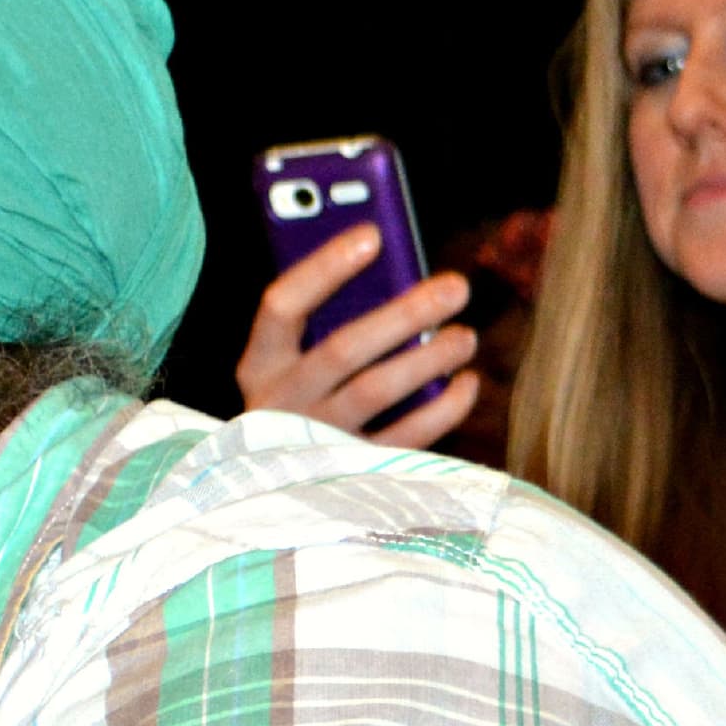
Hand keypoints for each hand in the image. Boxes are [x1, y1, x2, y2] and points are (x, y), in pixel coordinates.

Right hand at [233, 227, 479, 450]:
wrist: (277, 491)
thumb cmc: (300, 399)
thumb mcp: (292, 361)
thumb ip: (324, 319)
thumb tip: (395, 269)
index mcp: (259, 364)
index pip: (281, 305)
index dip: (325, 267)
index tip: (373, 235)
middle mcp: (279, 403)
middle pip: (342, 349)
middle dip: (404, 314)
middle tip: (456, 286)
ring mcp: (312, 440)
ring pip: (375, 391)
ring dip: (428, 359)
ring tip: (465, 336)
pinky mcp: (347, 471)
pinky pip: (403, 438)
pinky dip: (443, 409)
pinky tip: (465, 382)